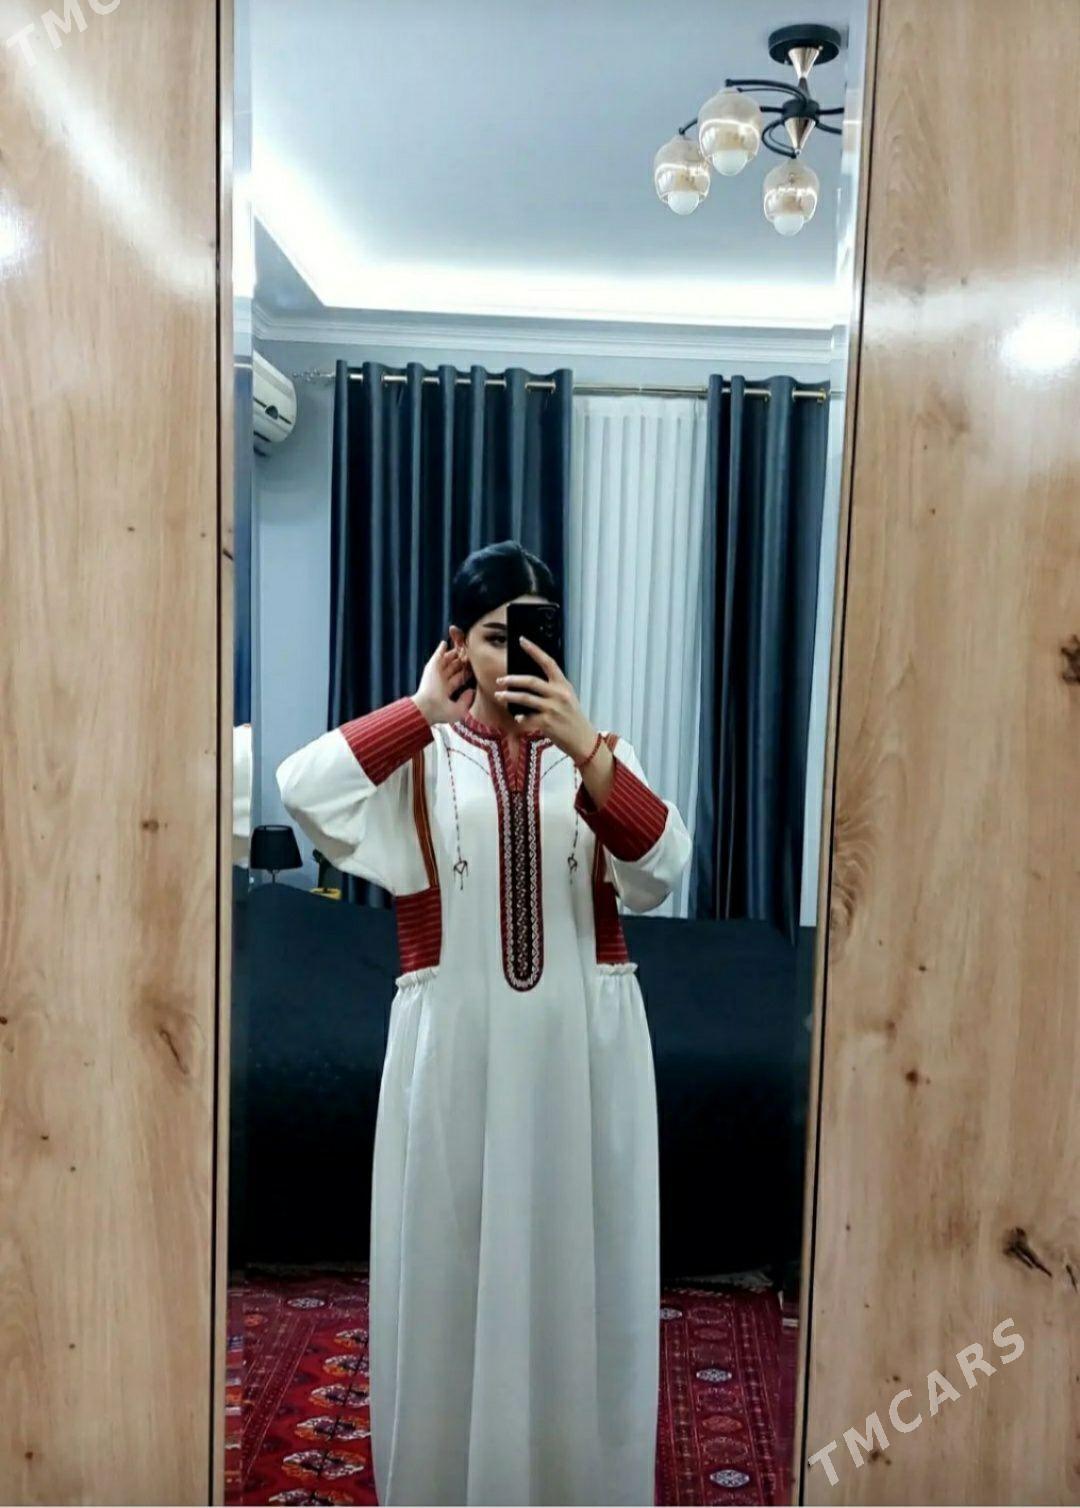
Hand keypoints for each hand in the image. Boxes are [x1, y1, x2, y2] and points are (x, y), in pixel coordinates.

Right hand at [412, 641, 474, 724]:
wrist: (427, 708)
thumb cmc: (440, 712)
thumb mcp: (458, 710)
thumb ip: (466, 700)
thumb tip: (471, 691)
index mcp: (445, 692)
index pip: (456, 680)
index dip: (463, 674)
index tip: (470, 670)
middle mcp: (440, 682)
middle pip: (452, 669)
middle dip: (459, 663)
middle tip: (466, 656)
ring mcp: (435, 674)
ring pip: (445, 662)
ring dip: (452, 655)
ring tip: (458, 649)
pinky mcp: (431, 668)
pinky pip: (437, 655)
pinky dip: (440, 649)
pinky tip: (444, 643)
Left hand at [495, 636, 596, 759]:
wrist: (583, 740)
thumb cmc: (572, 718)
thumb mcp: (567, 697)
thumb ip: (552, 688)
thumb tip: (528, 682)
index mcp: (563, 685)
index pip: (548, 662)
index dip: (534, 650)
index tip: (522, 640)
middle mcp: (559, 694)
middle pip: (531, 681)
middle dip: (513, 679)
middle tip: (500, 680)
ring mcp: (553, 709)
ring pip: (525, 698)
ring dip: (509, 696)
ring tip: (498, 695)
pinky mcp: (547, 723)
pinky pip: (527, 718)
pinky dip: (520, 717)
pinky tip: (516, 717)